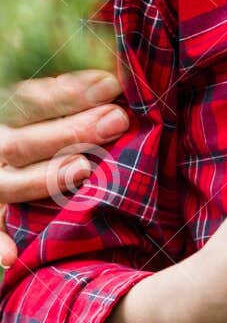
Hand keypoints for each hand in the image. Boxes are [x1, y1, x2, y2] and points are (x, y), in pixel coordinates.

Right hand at [0, 70, 127, 266]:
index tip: (113, 84)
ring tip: (84, 168)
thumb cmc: (47, 117)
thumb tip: (119, 67)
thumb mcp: (48, 90)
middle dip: (72, 130)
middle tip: (116, 120)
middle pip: (25, 140)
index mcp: (6, 106)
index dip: (70, 91)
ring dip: (46, 177)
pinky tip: (11, 256)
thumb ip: (73, 77)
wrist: (14, 153)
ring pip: (11, 183)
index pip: (30, 97)